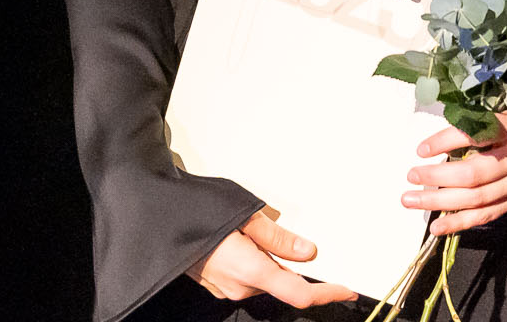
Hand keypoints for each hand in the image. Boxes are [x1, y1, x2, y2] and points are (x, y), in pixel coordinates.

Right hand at [189, 209, 357, 306]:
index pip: (298, 293)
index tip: (346, 290)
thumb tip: (308, 251)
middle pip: (282, 283)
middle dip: (296, 265)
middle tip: (300, 240)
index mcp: (250, 271)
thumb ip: (280, 238)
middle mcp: (239, 287)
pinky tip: (250, 241)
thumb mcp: (247, 215)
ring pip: (265, 279)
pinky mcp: (219, 283)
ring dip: (274, 261)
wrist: (160, 220)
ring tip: (260, 231)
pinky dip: (259, 262)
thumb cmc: (200, 212)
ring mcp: (226, 288)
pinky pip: (249, 276)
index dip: (326, 294)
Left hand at [404, 114, 506, 234]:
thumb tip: (438, 139)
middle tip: (412, 176)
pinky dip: (459, 223)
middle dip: (438, 178)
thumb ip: (479, 123)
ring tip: (412, 200)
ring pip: (476, 199)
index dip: (447, 141)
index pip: (477, 134)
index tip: (422, 149)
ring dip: (440, 202)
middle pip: (474, 174)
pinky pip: (485, 216)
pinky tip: (436, 227)